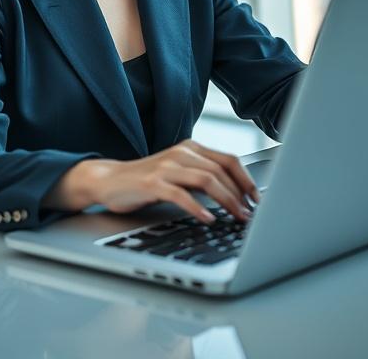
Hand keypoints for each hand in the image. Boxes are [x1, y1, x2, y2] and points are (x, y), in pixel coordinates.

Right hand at [72, 139, 259, 222]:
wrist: (109, 180)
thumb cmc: (147, 181)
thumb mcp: (178, 173)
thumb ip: (202, 177)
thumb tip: (235, 196)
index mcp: (192, 148)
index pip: (229, 159)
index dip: (246, 180)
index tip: (258, 199)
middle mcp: (182, 153)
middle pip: (221, 170)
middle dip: (240, 194)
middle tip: (250, 215)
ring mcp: (167, 166)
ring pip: (207, 179)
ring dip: (227, 200)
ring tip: (236, 217)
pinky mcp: (153, 182)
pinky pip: (181, 194)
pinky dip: (198, 207)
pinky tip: (208, 219)